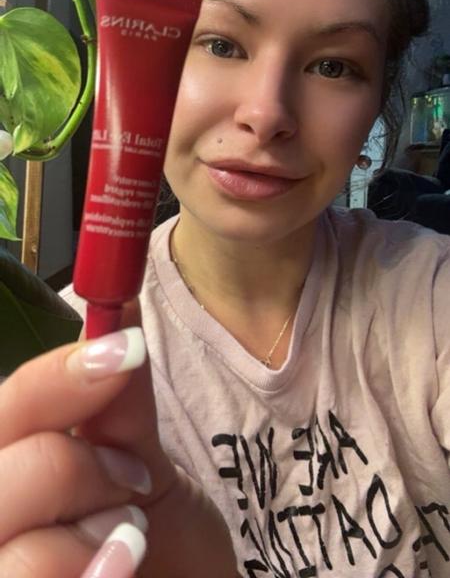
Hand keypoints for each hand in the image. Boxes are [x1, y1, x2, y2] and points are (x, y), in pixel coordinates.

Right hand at [0, 300, 237, 576]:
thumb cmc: (164, 541)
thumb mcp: (145, 465)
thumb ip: (121, 402)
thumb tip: (121, 311)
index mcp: (11, 462)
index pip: (2, 406)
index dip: (55, 378)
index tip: (125, 351)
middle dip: (74, 466)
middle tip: (131, 480)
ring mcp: (4, 563)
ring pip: (6, 541)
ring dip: (82, 534)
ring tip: (128, 538)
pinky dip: (89, 570)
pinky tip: (122, 568)